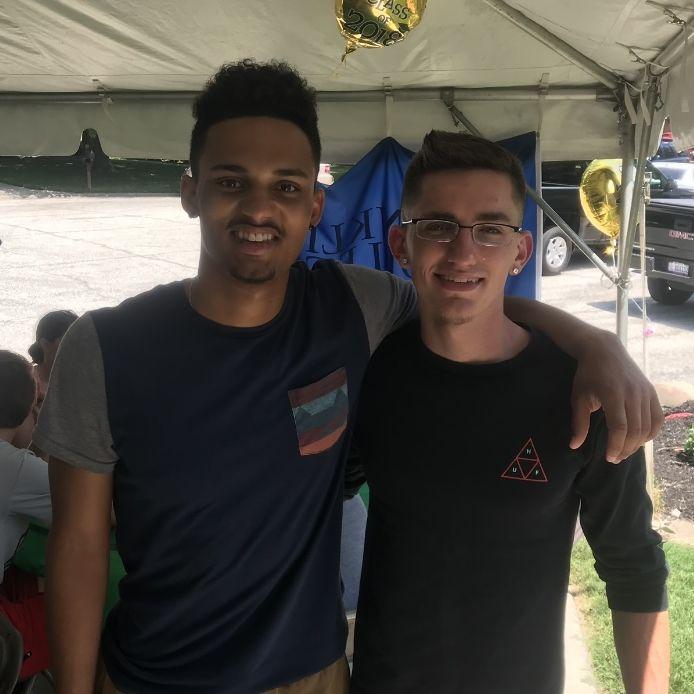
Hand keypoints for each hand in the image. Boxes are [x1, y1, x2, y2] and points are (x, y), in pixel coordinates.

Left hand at [570, 331, 662, 461]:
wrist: (604, 350)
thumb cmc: (587, 375)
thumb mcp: (578, 397)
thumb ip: (578, 423)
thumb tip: (574, 446)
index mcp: (612, 394)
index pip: (619, 427)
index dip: (615, 446)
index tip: (608, 457)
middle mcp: (633, 394)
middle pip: (635, 430)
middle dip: (626, 449)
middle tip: (615, 458)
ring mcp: (645, 392)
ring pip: (648, 426)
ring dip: (638, 443)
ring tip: (624, 451)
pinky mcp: (651, 392)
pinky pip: (657, 418)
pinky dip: (651, 432)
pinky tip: (639, 440)